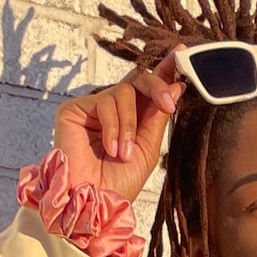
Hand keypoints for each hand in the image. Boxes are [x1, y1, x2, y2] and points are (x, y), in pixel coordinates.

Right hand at [52, 56, 183, 203]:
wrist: (94, 203)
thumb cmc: (119, 183)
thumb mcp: (148, 148)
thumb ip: (158, 116)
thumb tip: (175, 86)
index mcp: (133, 118)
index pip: (149, 88)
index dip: (165, 70)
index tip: (182, 52)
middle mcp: (113, 109)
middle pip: (137, 79)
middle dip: (156, 87)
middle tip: (168, 104)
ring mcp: (93, 108)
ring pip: (122, 92)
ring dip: (129, 125)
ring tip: (123, 152)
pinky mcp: (74, 109)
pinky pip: (103, 102)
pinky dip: (112, 127)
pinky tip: (110, 148)